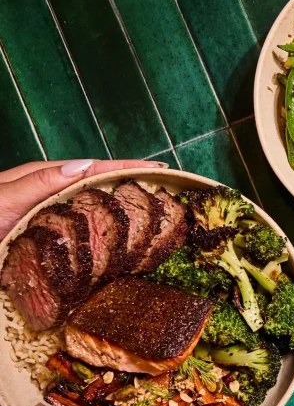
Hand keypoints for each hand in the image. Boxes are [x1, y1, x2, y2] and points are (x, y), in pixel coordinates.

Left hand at [0, 158, 166, 239]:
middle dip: (130, 181)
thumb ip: (40, 183)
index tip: (160, 168)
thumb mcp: (5, 200)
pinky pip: (80, 231)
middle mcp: (45, 195)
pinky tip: (115, 240)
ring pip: (90, 206)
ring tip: (150, 208)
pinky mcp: (43, 241)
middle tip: (165, 186)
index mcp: (40, 180)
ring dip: (119, 204)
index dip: (127, 167)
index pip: (92, 168)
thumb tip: (83, 165)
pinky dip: (102, 230)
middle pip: (96, 183)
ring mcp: (45, 218)